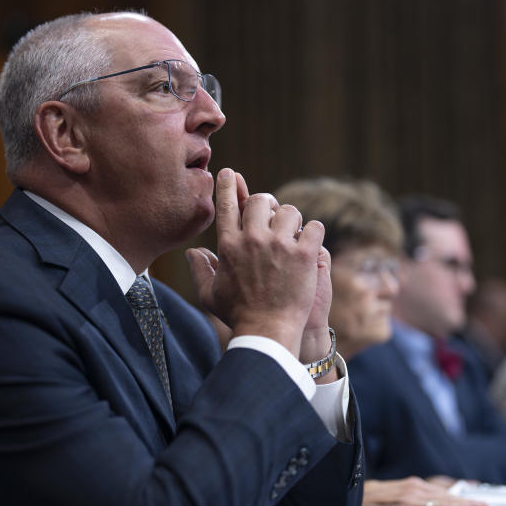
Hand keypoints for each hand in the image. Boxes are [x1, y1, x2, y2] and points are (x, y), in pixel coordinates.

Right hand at [186, 168, 323, 354]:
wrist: (267, 332)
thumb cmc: (237, 315)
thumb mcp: (209, 294)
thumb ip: (200, 270)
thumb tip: (191, 253)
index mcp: (229, 246)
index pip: (228, 205)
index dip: (228, 186)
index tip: (230, 173)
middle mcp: (253, 240)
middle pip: (261, 201)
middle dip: (268, 205)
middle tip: (274, 216)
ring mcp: (280, 245)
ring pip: (290, 211)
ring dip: (292, 221)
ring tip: (293, 235)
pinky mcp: (304, 254)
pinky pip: (314, 227)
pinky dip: (313, 233)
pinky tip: (311, 245)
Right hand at [361, 477, 486, 505]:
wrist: (357, 501)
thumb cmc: (379, 496)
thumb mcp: (401, 488)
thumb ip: (421, 492)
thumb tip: (442, 495)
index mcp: (415, 484)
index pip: (444, 490)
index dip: (462, 494)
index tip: (478, 496)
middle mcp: (415, 491)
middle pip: (446, 498)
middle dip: (467, 502)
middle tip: (485, 505)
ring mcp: (410, 505)